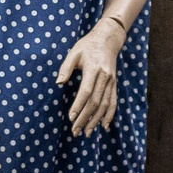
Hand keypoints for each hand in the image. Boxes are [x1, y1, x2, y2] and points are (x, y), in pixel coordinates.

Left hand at [56, 16, 126, 136]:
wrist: (108, 40)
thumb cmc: (87, 46)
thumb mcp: (74, 53)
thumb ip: (66, 68)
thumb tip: (58, 83)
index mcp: (93, 69)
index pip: (86, 91)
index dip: (78, 106)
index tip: (70, 118)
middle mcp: (105, 77)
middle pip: (95, 102)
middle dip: (85, 118)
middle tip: (75, 131)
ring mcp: (111, 82)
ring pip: (105, 105)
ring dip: (96, 120)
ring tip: (86, 132)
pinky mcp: (114, 85)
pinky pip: (113, 102)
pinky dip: (109, 115)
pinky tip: (104, 126)